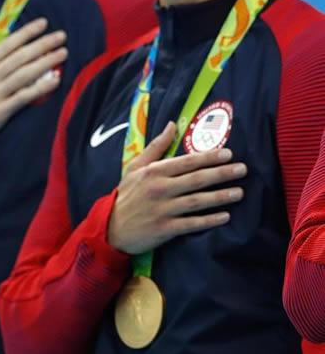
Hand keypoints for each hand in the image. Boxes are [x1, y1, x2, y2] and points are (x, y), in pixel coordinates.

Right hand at [0, 18, 66, 141]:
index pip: (8, 45)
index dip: (26, 33)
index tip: (43, 24)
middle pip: (21, 56)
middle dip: (42, 44)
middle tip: (61, 36)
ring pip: (25, 73)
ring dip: (46, 62)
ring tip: (63, 53)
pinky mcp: (2, 111)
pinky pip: (24, 97)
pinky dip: (40, 88)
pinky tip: (55, 81)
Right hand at [107, 121, 246, 254]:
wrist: (112, 226)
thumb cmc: (127, 194)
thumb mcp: (136, 167)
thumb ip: (156, 146)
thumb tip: (172, 125)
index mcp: (154, 171)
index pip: (186, 162)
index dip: (209, 157)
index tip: (228, 154)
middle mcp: (160, 188)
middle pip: (196, 179)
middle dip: (221, 173)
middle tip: (242, 169)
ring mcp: (163, 209)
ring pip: (197, 201)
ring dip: (220, 196)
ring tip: (240, 192)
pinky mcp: (166, 228)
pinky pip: (192, 223)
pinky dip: (209, 220)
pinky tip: (225, 216)